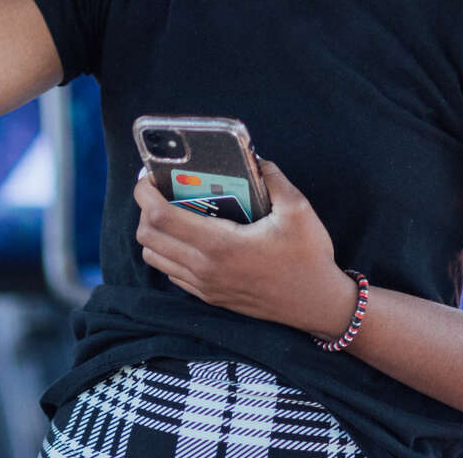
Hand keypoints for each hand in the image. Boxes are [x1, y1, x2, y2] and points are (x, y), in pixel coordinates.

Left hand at [134, 159, 357, 339]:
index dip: (144, 193)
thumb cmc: (309, 257)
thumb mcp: (298, 210)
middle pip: (148, 237)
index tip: (146, 176)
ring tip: (171, 210)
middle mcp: (205, 268)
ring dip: (153, 232)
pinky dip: (167, 251)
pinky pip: (171, 272)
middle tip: (160, 190)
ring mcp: (205, 286)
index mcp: (220, 244)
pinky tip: (188, 235)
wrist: (318, 305)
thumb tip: (254, 158)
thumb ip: (272, 178)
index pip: (160, 217)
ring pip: (154, 257)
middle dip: (144, 209)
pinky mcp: (209, 297)